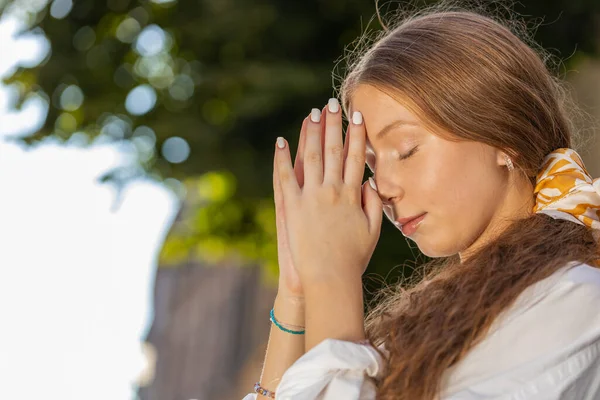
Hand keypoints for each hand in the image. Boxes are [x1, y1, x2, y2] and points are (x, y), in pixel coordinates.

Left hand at [273, 100, 382, 284]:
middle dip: (333, 124)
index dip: (357, 135)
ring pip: (311, 157)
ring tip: (312, 114)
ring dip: (311, 133)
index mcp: (352, 195)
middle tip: (332, 104)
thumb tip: (371, 181)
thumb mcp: (373, 231)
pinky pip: (285, 176)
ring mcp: (310, 196)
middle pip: (334, 150)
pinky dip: (282, 158)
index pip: (356, 157)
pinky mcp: (292, 206)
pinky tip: (281, 141)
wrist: (328, 276)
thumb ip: (374, 203)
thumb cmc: (353, 257)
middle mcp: (332, 190)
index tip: (357, 116)